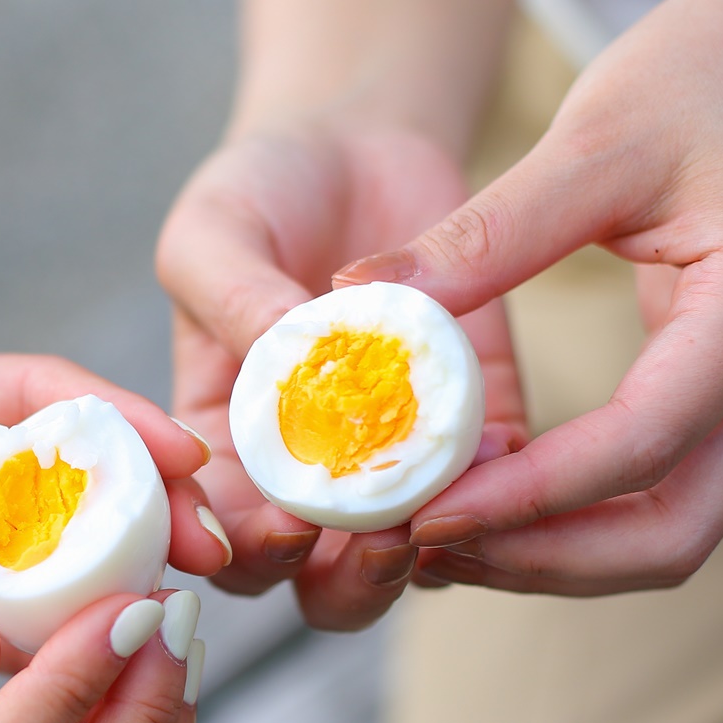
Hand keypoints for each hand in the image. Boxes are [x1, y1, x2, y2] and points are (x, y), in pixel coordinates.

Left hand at [0, 355, 223, 722]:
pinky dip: (69, 656)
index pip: (36, 397)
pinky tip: (114, 684)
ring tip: (181, 626)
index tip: (183, 462)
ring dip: (120, 588)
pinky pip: (25, 638)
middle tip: (208, 561)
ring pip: (62, 564)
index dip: (118, 422)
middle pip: (74, 480)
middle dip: (147, 510)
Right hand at [156, 114, 524, 627]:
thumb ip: (232, 300)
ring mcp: (394, 463)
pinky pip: (493, 489)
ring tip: (443, 515)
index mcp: (223, 448)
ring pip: (407, 560)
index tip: (282, 526)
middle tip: (377, 543)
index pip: (222, 535)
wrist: (358, 141)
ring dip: (425, 556)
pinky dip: (502, 491)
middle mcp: (304, 477)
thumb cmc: (258, 192)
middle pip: (315, 580)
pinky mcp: (474, 429)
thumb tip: (280, 360)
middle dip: (344, 581)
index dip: (246, 551)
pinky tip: (508, 454)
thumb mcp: (213, 235)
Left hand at [330, 0, 722, 594]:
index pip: (644, 443)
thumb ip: (482, 235)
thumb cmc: (700, 79)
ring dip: (556, 555)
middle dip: (545, 559)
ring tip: (437, 540)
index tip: (425, 511)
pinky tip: (483, 500)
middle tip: (426, 548)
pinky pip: (661, 493)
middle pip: (675, 532)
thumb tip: (362, 299)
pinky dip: (575, 518)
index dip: (530, 496)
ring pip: (673, 533)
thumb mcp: (587, 141)